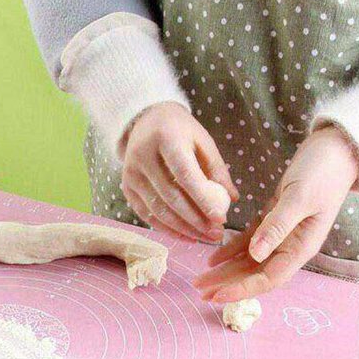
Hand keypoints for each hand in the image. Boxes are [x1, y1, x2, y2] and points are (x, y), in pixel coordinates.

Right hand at [121, 102, 237, 241]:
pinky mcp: (126, 187)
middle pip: (171, 196)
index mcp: (166, 138)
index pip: (185, 174)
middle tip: (216, 234)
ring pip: (158, 210)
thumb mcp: (202, 141)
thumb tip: (231, 199)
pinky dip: (167, 228)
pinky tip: (186, 236)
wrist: (145, 121)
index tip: (221, 218)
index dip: (203, 198)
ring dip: (183, 228)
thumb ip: (217, 169)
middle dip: (196, 220)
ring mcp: (131, 173)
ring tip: (205, 237)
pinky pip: (146, 214)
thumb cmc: (180, 131)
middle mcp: (143, 156)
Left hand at [194, 126, 358, 302]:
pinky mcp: (272, 220)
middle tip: (199, 292)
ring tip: (200, 281)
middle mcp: (290, 246)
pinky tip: (212, 258)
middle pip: (254, 274)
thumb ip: (277, 226)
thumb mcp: (299, 198)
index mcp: (300, 247)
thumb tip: (256, 255)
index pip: (268, 279)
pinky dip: (229, 250)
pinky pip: (248, 243)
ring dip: (225, 272)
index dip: (242, 289)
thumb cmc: (322, 172)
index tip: (217, 296)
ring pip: (248, 261)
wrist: (334, 151)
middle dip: (227, 285)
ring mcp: (280, 235)